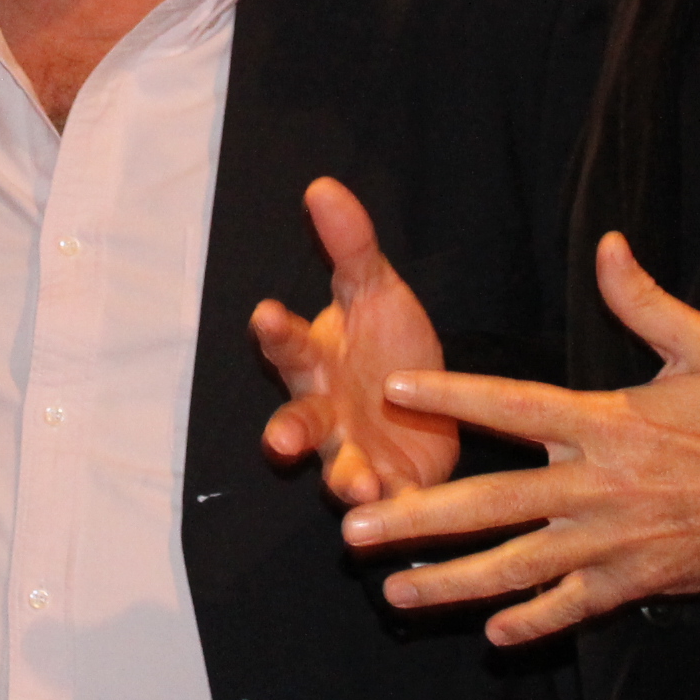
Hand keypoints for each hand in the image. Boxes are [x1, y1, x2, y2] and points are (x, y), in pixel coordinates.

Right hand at [251, 177, 457, 504]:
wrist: (434, 404)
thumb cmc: (389, 344)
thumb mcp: (378, 291)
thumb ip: (351, 245)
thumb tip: (321, 185)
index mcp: (319, 361)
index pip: (289, 344)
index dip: (276, 332)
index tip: (265, 314)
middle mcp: (326, 412)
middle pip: (299, 421)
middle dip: (288, 431)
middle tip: (280, 440)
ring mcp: (353, 452)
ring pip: (338, 471)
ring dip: (344, 481)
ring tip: (354, 485)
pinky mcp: (393, 488)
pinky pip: (390, 505)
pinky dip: (393, 513)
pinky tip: (401, 514)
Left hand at [338, 231, 699, 645]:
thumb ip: (645, 302)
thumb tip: (609, 246)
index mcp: (608, 421)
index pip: (512, 406)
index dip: (451, 396)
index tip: (392, 391)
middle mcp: (598, 484)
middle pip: (491, 504)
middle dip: (416, 521)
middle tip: (352, 535)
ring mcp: (614, 540)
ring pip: (517, 566)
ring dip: (452, 584)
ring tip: (395, 593)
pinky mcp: (638, 580)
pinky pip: (574, 606)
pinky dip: (534, 619)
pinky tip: (492, 632)